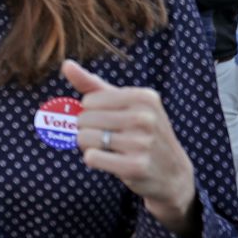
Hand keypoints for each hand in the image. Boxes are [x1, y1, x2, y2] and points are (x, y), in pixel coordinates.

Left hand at [64, 60, 197, 237]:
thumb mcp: (125, 105)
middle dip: (88, 131)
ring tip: (109, 149)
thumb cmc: (142, 133)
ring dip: (89, 146)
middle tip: (108, 138)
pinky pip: (91, 157)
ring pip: (84, 138)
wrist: (172, 172)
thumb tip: (66, 64)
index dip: (91, 113)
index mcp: (144, 97)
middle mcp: (145, 117)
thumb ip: (93, 85)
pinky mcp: (135, 166)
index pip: (89, 101)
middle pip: (84, 119)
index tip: (109, 121)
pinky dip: (93, 160)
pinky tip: (111, 161)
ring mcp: (142, 142)